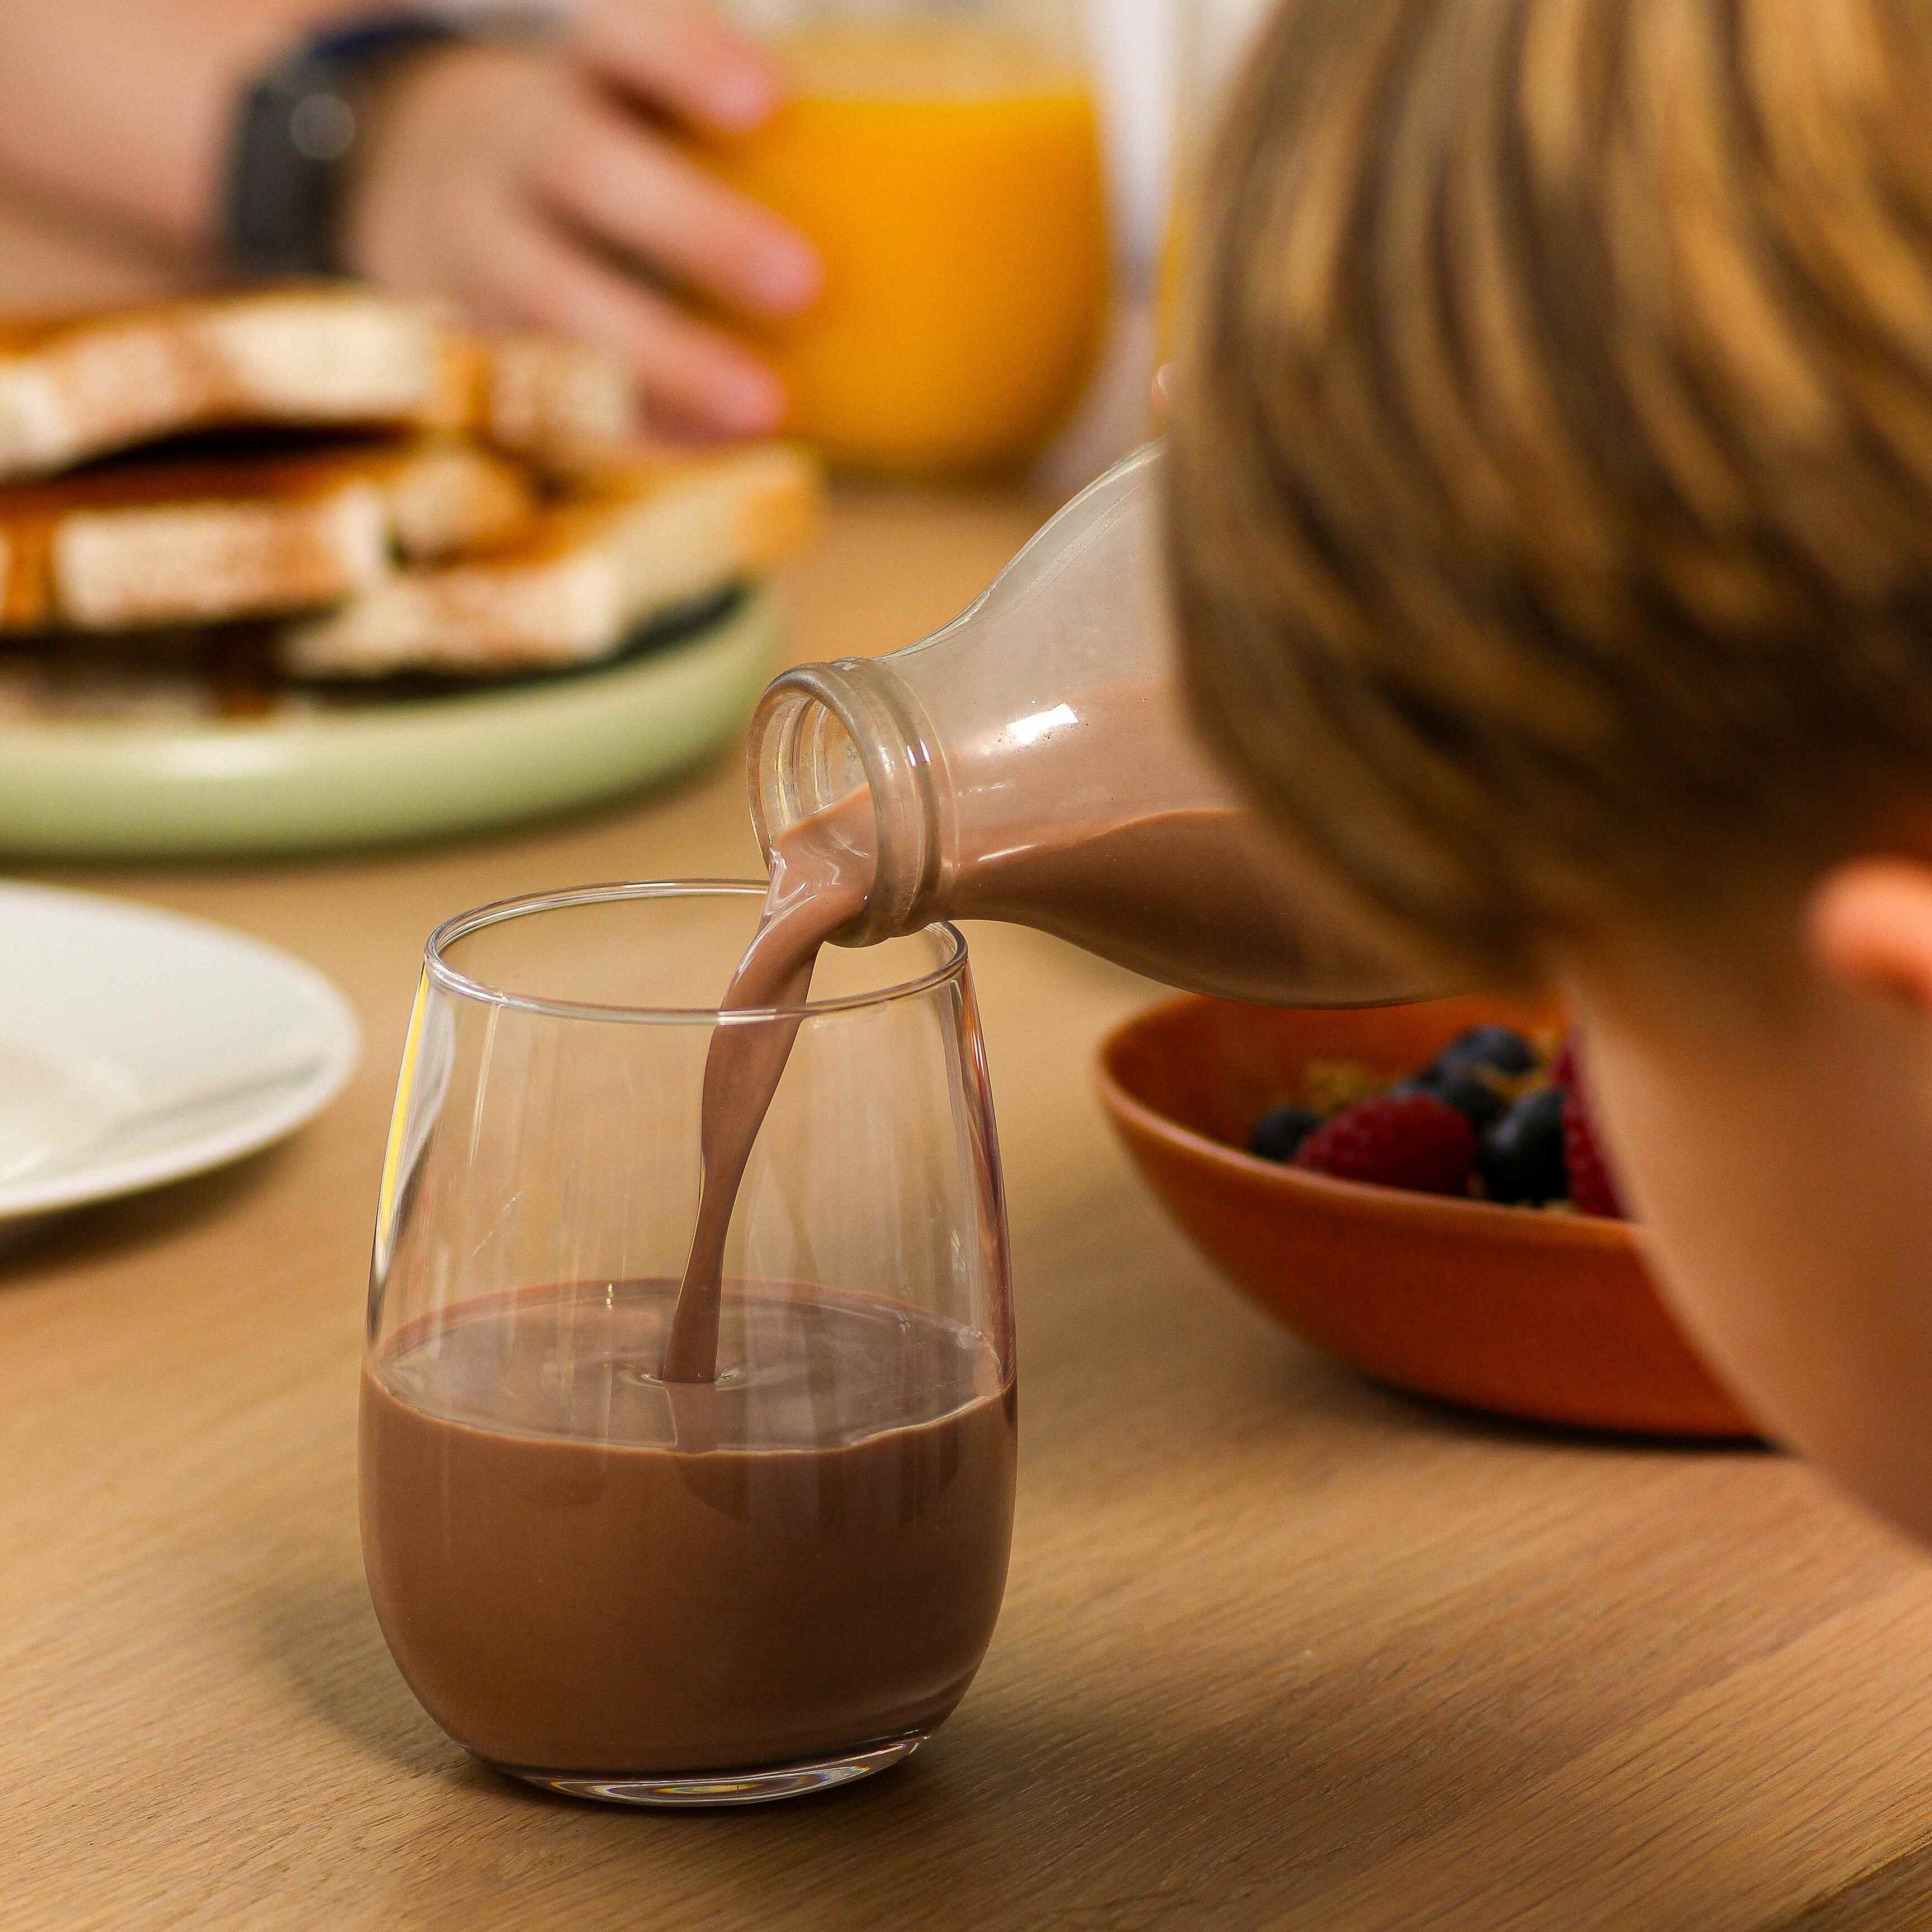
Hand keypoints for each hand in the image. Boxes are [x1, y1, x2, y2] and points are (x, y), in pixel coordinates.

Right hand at [341, 4, 820, 439]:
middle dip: (695, 226)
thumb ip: (731, 134)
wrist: (422, 187)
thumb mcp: (639, 105)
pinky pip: (542, 390)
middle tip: (803, 282)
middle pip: (586, 168)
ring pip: (554, 298)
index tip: (770, 97)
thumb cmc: (605, 150)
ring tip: (766, 409)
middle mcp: (513, 147)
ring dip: (664, 359)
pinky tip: (709, 455)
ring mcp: (478, 248)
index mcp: (575, 73)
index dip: (685, 56)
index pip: (616, 35)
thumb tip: (929, 191)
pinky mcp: (472, 341)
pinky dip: (629, 428)